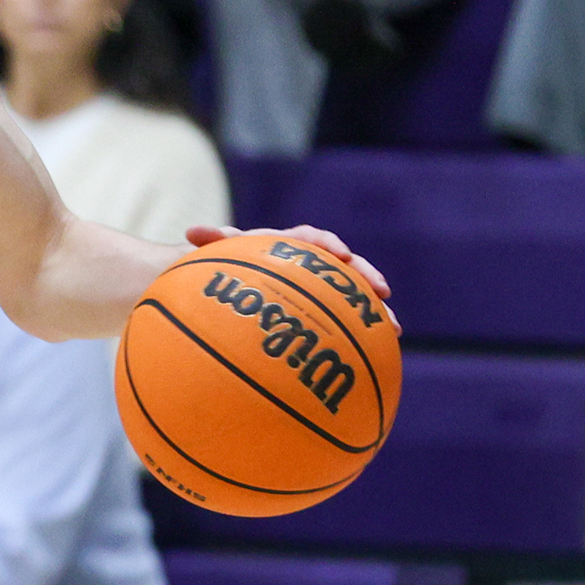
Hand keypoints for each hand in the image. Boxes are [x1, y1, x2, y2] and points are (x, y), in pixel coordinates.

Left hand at [185, 222, 395, 314]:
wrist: (233, 282)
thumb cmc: (226, 266)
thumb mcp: (220, 256)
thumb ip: (214, 242)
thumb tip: (190, 231)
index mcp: (288, 246)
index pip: (312, 239)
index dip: (328, 245)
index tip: (340, 255)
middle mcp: (310, 264)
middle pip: (345, 267)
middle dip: (366, 276)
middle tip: (382, 290)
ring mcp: (321, 288)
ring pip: (354, 295)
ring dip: (374, 309)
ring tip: (393, 328)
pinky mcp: (323, 311)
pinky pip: (348, 320)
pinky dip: (363, 333)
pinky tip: (380, 353)